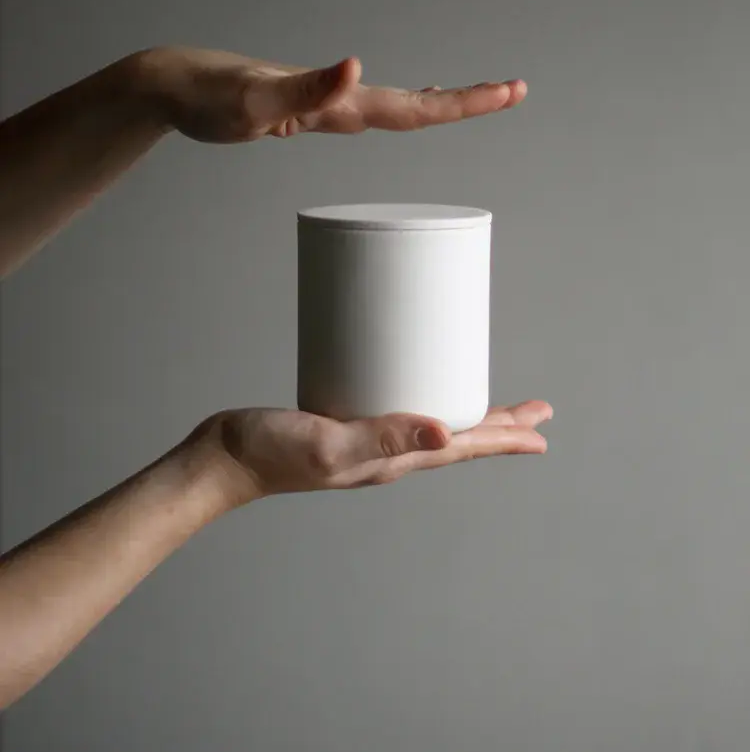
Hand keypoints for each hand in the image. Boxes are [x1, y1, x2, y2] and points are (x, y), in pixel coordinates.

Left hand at [134, 47, 527, 142]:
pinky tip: (394, 106)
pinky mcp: (308, 110)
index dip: (463, 103)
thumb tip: (357, 66)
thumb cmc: (210, 97)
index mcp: (338, 100)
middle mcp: (339, 98)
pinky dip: (395, 107)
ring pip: (394, 106)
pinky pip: (366, 110)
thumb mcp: (255, 101)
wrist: (176, 85)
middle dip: (466, 101)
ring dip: (437, 103)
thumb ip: (305, 87)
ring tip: (470, 98)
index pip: (413, 106)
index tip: (508, 92)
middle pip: (415, 104)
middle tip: (513, 91)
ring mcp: (325, 104)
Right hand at [192, 400, 551, 506]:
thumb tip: (446, 434)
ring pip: (433, 427)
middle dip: (500, 426)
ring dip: (468, 417)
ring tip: (494, 408)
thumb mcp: (329, 442)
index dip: (505, 437)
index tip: (542, 430)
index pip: (462, 449)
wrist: (224, 458)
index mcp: (390, 460)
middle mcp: (385, 454)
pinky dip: (423, 401)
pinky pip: (398, 411)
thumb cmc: (271, 452)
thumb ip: (383, 436)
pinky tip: (419, 390)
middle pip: (457, 439)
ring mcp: (366, 441)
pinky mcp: (344, 422)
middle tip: (537, 412)